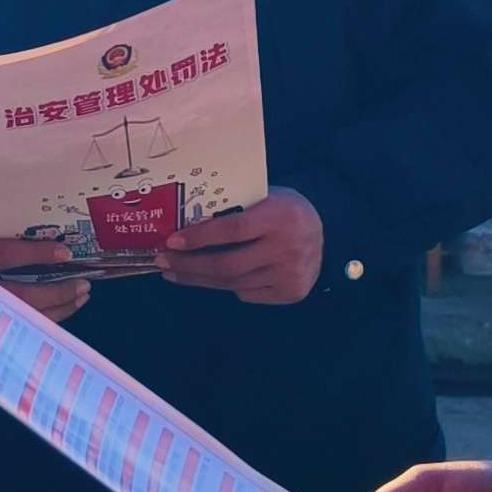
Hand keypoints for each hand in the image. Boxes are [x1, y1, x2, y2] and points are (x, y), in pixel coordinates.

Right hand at [0, 221, 92, 323]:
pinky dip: (44, 320)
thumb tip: (45, 237)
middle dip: (57, 292)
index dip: (39, 254)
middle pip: (22, 295)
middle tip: (83, 285)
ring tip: (80, 297)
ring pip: (24, 317)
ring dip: (58, 309)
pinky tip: (62, 310)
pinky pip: (19, 328)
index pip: (7, 255)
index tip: (66, 254)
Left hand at [156, 185, 324, 303]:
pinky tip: (211, 278)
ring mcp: (290, 275)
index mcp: (278, 217)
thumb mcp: (265, 198)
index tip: (171, 241)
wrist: (328, 234)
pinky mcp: (291, 293)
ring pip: (232, 283)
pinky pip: (246, 294)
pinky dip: (226, 286)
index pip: (231, 230)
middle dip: (188, 265)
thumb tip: (184, 223)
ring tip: (175, 273)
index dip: (198, 238)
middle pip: (226, 265)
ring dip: (199, 279)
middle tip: (163, 262)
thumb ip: (234, 209)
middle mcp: (286, 248)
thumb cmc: (284, 211)